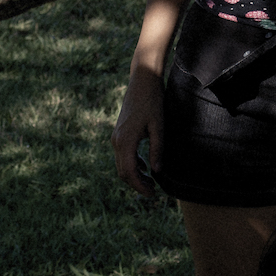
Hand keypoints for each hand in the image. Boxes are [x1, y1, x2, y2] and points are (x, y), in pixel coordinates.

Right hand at [112, 70, 164, 197]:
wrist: (142, 82)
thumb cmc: (153, 102)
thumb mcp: (159, 126)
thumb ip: (157, 149)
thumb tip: (157, 171)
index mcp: (125, 140)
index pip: (129, 172)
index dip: (140, 186)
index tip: (153, 194)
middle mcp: (117, 141)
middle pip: (123, 172)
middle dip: (137, 184)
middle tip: (154, 192)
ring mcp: (116, 137)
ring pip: (121, 165)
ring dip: (135, 176)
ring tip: (151, 182)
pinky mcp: (119, 133)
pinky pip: (122, 155)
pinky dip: (132, 165)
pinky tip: (146, 168)